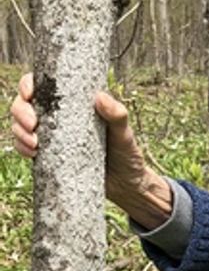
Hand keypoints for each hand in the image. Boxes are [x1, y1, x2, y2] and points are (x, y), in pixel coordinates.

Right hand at [10, 73, 172, 228]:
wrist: (126, 185)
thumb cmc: (126, 153)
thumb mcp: (124, 133)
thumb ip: (117, 115)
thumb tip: (100, 97)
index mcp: (75, 104)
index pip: (44, 86)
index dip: (28, 85)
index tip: (30, 93)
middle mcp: (59, 117)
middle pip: (25, 105)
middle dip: (20, 111)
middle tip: (33, 125)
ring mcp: (52, 137)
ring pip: (22, 126)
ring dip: (19, 132)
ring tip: (34, 144)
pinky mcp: (49, 156)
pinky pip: (26, 148)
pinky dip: (23, 148)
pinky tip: (32, 153)